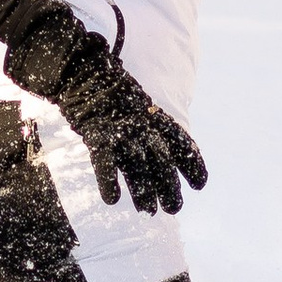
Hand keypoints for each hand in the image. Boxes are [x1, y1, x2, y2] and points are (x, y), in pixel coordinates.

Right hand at [4, 6, 206, 215]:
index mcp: (153, 115)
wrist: (81, 70)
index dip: (192, 163)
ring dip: (144, 192)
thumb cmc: (109, 91)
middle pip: (162, 161)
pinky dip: (108, 181)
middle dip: (169, 187)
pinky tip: (112, 200)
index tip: (200, 184)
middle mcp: (141, 125)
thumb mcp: (136, 105)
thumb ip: (148, 126)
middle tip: (173, 209)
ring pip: (137, 167)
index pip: (180, 141)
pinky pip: (104, 162)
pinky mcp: (97, 135)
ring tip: (149, 211)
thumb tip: (160, 154)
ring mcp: (120, 130)